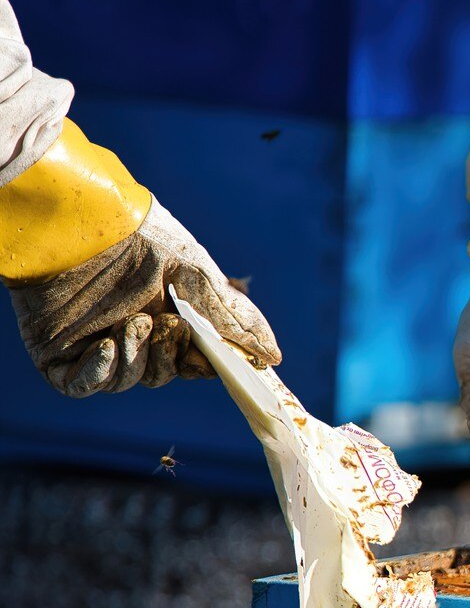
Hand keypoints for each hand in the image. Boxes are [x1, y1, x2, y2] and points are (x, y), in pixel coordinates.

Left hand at [8, 200, 279, 395]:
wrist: (79, 222)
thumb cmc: (142, 239)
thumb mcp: (201, 277)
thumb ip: (237, 320)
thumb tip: (273, 358)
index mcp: (165, 312)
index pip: (193, 359)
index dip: (204, 362)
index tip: (213, 356)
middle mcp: (131, 328)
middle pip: (165, 372)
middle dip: (170, 354)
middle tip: (167, 323)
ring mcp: (95, 341)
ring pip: (131, 379)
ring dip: (138, 357)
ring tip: (132, 322)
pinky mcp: (59, 353)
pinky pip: (84, 385)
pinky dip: (101, 373)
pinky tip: (108, 346)